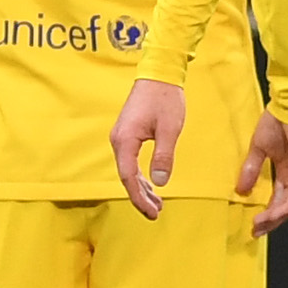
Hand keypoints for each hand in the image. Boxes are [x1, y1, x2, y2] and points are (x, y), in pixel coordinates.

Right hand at [109, 78, 186, 218]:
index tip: (152, 211)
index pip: (128, 177)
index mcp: (125, 140)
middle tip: (156, 213)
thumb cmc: (165, 99)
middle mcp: (118, 140)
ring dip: (141, 188)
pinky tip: (151, 185)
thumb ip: (163, 155)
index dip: (139, 197)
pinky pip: (130, 161)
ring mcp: (121, 137)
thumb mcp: (169, 129)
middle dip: (140, 197)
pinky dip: (140, 176)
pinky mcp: (127, 134)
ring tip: (156, 205)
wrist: (158, 74)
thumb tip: (160, 182)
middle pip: (126, 177)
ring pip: (128, 170)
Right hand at [237, 111, 287, 235]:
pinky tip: (275, 213)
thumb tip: (240, 190)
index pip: (279, 198)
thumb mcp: (259, 147)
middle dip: (272, 220)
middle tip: (257, 230)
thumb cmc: (277, 119)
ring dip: (277, 215)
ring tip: (261, 224)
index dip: (268, 213)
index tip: (254, 225)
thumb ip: (252, 169)